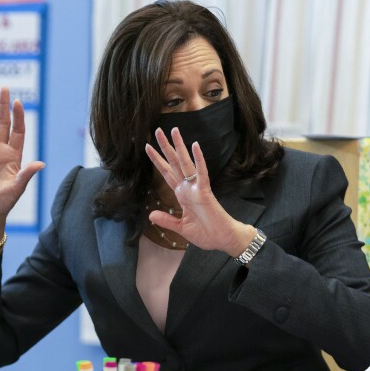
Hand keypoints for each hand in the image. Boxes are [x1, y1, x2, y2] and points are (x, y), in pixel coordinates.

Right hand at [0, 87, 44, 224]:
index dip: (18, 116)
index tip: (18, 102)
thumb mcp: (17, 187)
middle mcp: (1, 150)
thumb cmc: (5, 201)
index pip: (18, 130)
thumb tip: (41, 163)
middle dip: (4, 106)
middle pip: (3, 123)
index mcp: (14, 155)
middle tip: (4, 88)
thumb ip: (26, 174)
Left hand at [144, 128, 253, 255]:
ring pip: (186, 163)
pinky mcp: (205, 192)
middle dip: (165, 147)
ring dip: (179, 147)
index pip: (167, 173)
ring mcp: (196, 188)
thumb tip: (150, 215)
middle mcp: (188, 188)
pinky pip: (202, 173)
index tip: (147, 147)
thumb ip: (166, 220)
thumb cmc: (206, 233)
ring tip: (174, 130)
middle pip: (174, 163)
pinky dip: (199, 160)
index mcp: (182, 195)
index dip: (157, 160)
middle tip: (157, 130)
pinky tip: (195, 146)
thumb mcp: (181, 228)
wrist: (221, 240)